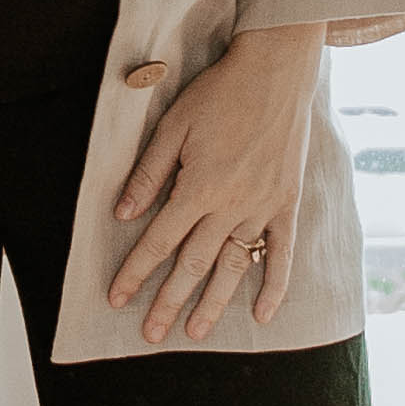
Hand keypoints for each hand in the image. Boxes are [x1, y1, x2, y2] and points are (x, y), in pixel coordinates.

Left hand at [108, 24, 322, 343]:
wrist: (276, 70)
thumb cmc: (219, 93)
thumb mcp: (173, 126)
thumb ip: (149, 173)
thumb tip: (123, 215)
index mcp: (198, 186)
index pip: (159, 242)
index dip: (135, 272)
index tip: (117, 298)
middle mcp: (231, 204)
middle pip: (193, 265)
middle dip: (168, 302)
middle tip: (150, 335)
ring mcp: (264, 206)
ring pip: (234, 267)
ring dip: (213, 304)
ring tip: (195, 332)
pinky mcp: (288, 203)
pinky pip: (281, 253)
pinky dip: (274, 286)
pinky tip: (262, 314)